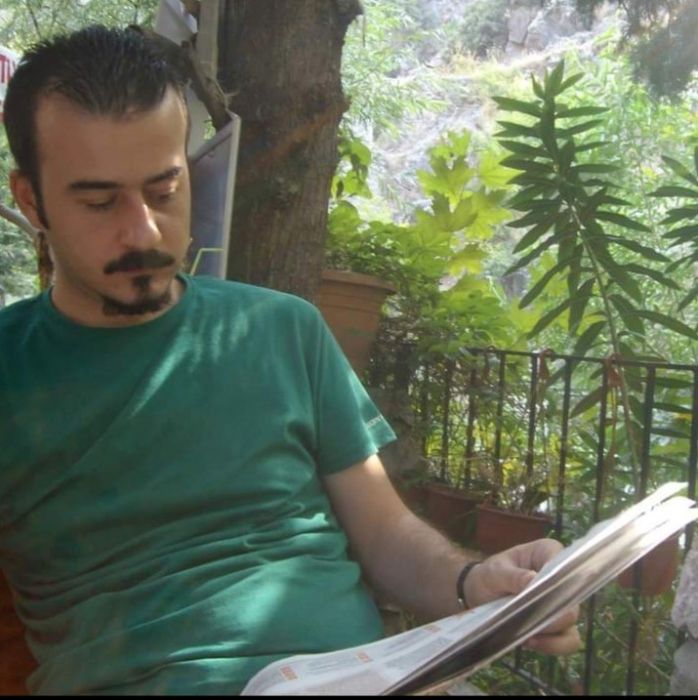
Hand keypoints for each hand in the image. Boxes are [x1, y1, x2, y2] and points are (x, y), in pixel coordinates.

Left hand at [464, 538, 580, 655]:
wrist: (479, 595)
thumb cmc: (489, 575)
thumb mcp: (495, 572)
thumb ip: (513, 576)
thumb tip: (534, 580)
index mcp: (548, 552)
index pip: (565, 565)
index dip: (556, 583)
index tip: (536, 596)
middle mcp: (561, 577)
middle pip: (571, 599)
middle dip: (551, 613)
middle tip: (529, 619)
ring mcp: (562, 602)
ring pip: (571, 621)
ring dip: (551, 632)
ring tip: (528, 634)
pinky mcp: (559, 625)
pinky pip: (569, 640)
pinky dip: (554, 645)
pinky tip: (531, 641)